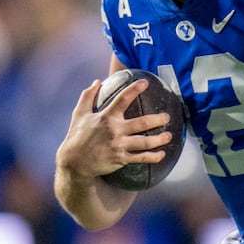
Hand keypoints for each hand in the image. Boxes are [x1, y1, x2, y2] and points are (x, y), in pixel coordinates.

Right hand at [55, 79, 172, 179]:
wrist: (74, 162)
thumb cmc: (77, 136)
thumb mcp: (79, 114)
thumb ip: (87, 96)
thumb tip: (97, 81)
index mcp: (106, 117)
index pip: (123, 99)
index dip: (135, 89)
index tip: (145, 83)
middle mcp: (115, 130)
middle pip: (142, 123)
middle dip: (158, 119)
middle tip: (167, 117)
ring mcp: (119, 145)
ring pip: (145, 142)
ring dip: (160, 139)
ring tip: (169, 135)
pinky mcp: (121, 159)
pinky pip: (141, 158)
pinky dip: (153, 157)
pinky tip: (162, 154)